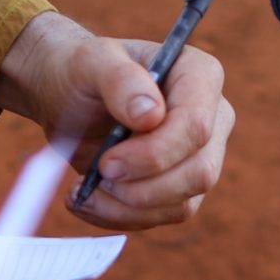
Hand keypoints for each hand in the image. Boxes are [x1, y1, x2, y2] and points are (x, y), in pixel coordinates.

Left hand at [0, 10, 234, 230]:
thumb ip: (120, 79)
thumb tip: (151, 115)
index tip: (107, 163)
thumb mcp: (90, 62)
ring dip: (128, 207)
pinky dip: (122, 216)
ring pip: (184, 204)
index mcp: (199, 75)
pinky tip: (90, 199)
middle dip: (142, 187)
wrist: (66, 98)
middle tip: (97, 178)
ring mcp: (201, 155)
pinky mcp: (181, 187)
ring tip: (84, 190)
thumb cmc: (81, 72)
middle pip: (199, 172)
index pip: (197, 126)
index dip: (155, 153)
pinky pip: (163, 216)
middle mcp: (212, 117)